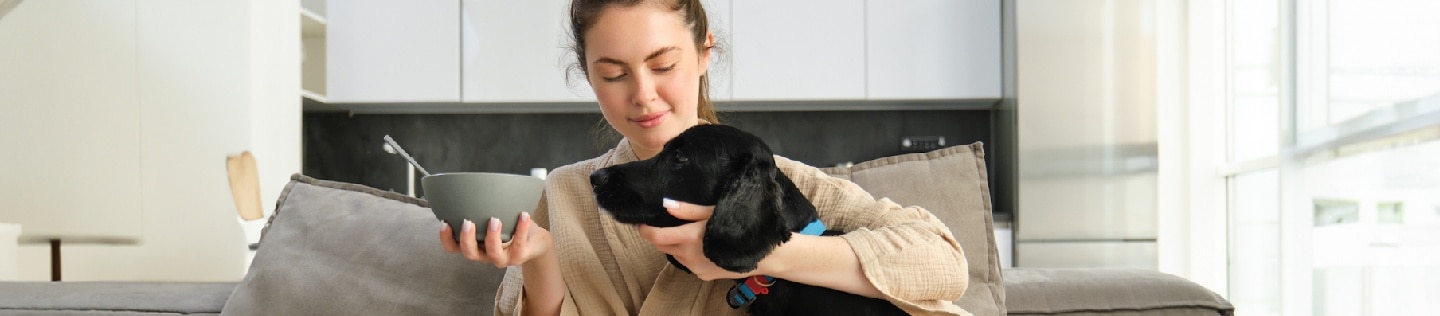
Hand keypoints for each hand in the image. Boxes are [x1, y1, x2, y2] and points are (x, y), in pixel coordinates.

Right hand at [439, 212, 552, 267]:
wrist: (535, 242)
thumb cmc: (509, 227)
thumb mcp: (491, 218)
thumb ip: (480, 207)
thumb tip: (470, 180)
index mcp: (475, 245)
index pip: (453, 248)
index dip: (446, 239)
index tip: (444, 223)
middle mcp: (486, 255)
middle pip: (470, 253)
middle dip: (467, 239)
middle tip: (467, 222)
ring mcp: (503, 257)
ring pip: (494, 253)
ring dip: (492, 237)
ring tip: (495, 219)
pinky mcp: (520, 255)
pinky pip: (520, 243)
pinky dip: (521, 228)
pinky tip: (523, 214)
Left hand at [638, 198, 753, 280]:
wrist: (766, 254)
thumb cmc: (742, 225)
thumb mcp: (716, 211)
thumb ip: (689, 210)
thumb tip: (666, 205)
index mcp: (689, 238)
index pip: (655, 236)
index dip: (645, 229)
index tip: (642, 222)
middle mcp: (689, 256)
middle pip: (662, 246)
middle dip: (659, 236)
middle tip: (666, 223)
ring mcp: (696, 268)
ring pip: (675, 254)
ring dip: (675, 244)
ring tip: (688, 232)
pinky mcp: (704, 275)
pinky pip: (688, 263)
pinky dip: (687, 253)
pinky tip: (701, 245)